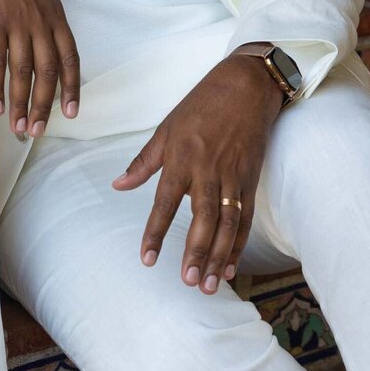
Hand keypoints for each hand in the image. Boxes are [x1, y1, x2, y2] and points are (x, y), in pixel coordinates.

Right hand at [0, 0, 78, 137]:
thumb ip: (45, 21)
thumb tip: (47, 50)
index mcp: (55, 15)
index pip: (70, 59)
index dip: (72, 89)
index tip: (71, 113)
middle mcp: (40, 21)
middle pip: (47, 72)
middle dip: (43, 106)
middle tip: (37, 131)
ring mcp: (16, 22)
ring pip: (22, 72)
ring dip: (19, 103)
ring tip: (17, 126)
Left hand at [112, 54, 283, 290]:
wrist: (245, 87)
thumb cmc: (201, 105)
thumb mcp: (166, 129)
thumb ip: (143, 162)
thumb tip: (118, 185)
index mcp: (181, 158)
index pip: (165, 202)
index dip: (155, 232)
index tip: (147, 258)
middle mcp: (208, 170)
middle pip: (203, 218)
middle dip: (196, 251)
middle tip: (189, 281)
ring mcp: (233, 176)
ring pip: (228, 223)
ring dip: (219, 255)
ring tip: (209, 284)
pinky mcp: (251, 179)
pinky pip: (245, 217)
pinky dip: (239, 243)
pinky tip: (230, 265)